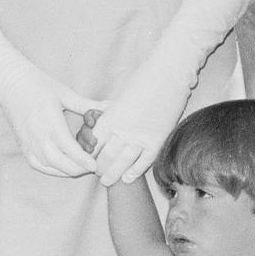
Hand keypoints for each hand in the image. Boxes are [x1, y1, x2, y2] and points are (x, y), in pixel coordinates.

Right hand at [0, 65, 101, 178]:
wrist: (12, 85)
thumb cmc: (40, 86)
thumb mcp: (66, 94)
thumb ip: (88, 105)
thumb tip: (111, 107)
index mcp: (52, 125)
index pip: (71, 151)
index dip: (85, 161)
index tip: (96, 165)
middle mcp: (40, 139)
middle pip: (63, 165)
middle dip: (81, 168)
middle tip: (95, 166)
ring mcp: (30, 145)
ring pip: (53, 168)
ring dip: (69, 170)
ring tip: (84, 166)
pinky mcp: (25, 148)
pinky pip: (41, 166)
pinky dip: (55, 170)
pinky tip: (66, 166)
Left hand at [87, 69, 187, 187]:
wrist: (169, 74)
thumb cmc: (144, 80)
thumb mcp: (121, 98)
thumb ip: (112, 115)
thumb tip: (102, 129)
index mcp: (111, 116)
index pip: (93, 143)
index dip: (87, 154)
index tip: (85, 160)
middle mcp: (124, 129)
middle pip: (105, 156)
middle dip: (98, 168)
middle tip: (95, 173)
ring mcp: (141, 136)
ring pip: (123, 163)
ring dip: (113, 174)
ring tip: (106, 181)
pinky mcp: (158, 139)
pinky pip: (144, 161)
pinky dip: (135, 171)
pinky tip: (128, 178)